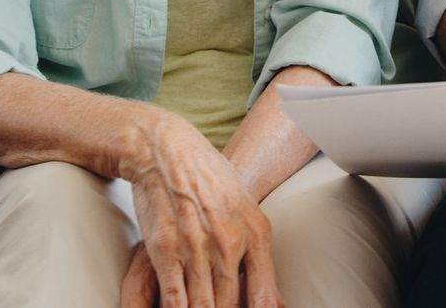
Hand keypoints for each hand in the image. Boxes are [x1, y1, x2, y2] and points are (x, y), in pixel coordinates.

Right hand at [118, 112, 281, 307]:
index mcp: (257, 235)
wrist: (171, 152)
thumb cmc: (213, 184)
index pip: (264, 297)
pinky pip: (175, 298)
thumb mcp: (248, 214)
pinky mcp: (166, 250)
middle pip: (231, 307)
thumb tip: (279, 303)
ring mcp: (198, 248)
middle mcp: (231, 244)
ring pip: (203, 307)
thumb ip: (259, 259)